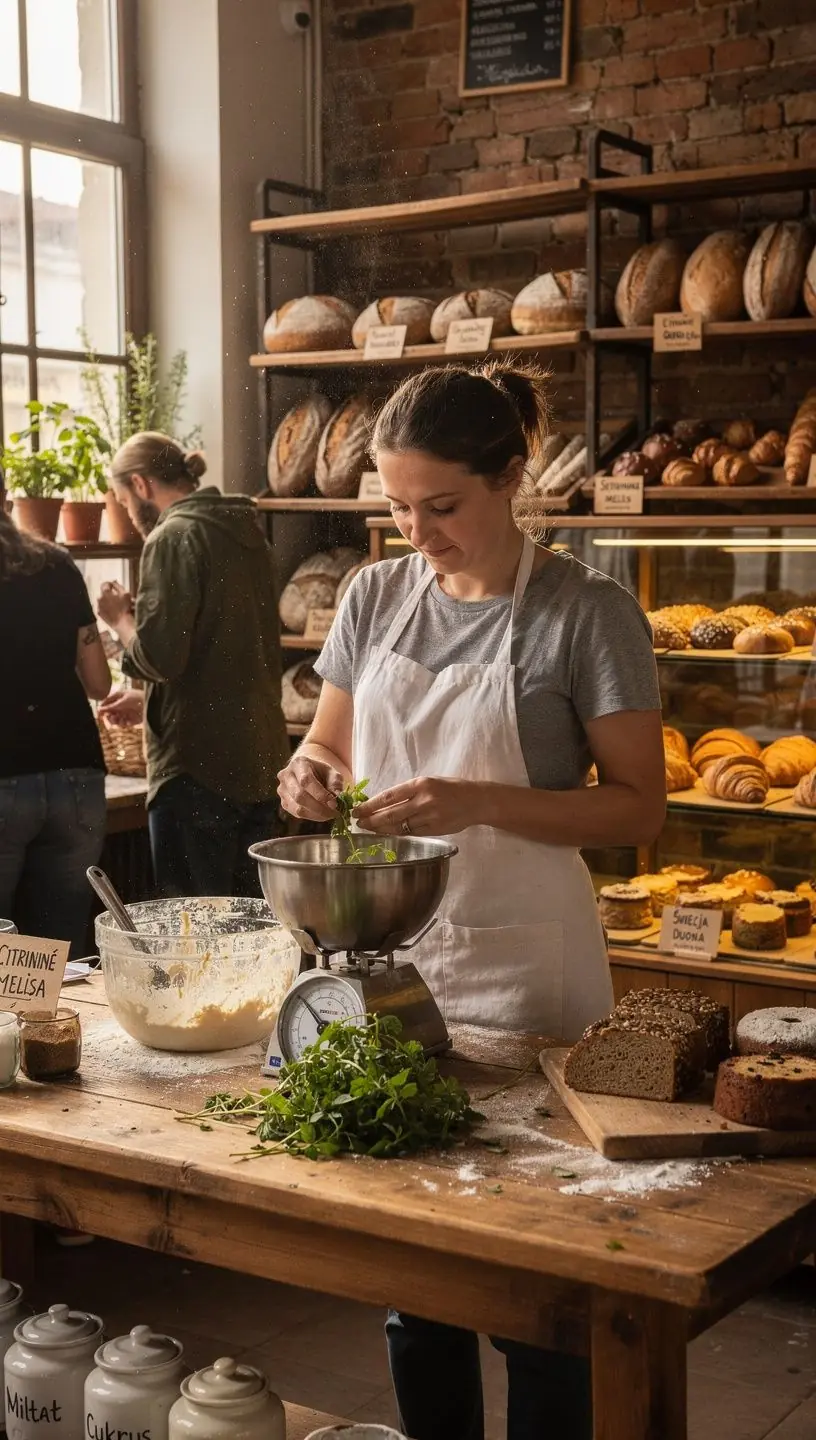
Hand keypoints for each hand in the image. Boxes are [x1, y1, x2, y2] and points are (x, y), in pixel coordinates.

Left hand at [97, 581, 132, 625]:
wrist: (122, 623)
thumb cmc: (125, 608)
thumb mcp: (126, 594)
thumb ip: (118, 586)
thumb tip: (114, 581)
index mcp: (105, 593)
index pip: (104, 584)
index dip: (110, 584)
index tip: (114, 586)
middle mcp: (100, 599)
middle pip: (103, 593)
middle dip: (110, 594)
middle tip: (118, 597)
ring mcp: (99, 607)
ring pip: (103, 601)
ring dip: (108, 601)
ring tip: (116, 605)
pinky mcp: (100, 614)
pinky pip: (102, 608)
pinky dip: (106, 608)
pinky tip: (113, 611)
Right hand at [98, 688, 143, 727]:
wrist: (152, 703)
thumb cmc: (137, 698)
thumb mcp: (122, 702)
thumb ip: (110, 707)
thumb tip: (99, 709)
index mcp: (118, 697)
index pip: (107, 703)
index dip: (103, 709)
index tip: (99, 714)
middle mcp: (122, 705)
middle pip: (111, 713)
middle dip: (110, 717)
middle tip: (112, 719)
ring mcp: (127, 712)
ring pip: (117, 720)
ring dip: (117, 722)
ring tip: (121, 721)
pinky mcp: (132, 719)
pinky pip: (125, 724)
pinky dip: (126, 724)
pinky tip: (129, 722)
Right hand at [277, 754, 344, 821]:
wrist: (309, 773)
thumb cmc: (322, 772)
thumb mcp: (332, 773)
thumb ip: (335, 783)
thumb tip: (337, 796)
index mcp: (298, 763)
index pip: (306, 780)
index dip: (320, 794)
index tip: (334, 803)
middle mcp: (286, 775)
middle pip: (299, 796)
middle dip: (319, 807)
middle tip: (335, 812)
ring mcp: (282, 790)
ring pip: (297, 808)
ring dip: (317, 814)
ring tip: (330, 814)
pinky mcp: (284, 802)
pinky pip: (297, 814)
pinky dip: (312, 816)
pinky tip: (322, 814)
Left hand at [353, 777, 483, 836]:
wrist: (476, 801)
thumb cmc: (451, 788)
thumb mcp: (429, 782)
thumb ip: (409, 791)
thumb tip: (384, 801)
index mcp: (420, 784)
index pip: (388, 796)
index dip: (370, 805)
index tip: (357, 809)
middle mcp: (424, 800)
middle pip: (390, 813)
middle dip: (371, 819)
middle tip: (358, 823)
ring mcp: (430, 817)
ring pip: (399, 826)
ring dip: (381, 829)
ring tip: (369, 829)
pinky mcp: (435, 830)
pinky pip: (411, 833)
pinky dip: (397, 833)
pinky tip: (387, 833)